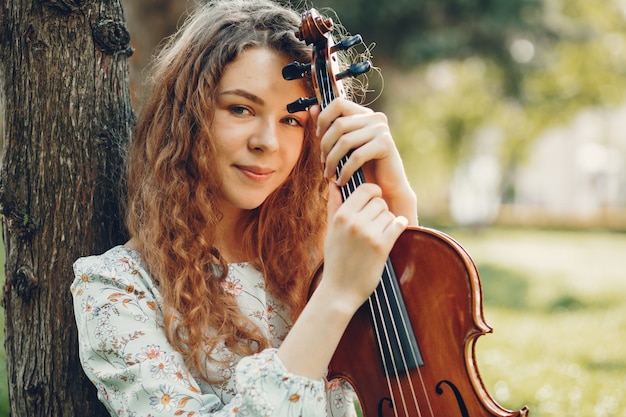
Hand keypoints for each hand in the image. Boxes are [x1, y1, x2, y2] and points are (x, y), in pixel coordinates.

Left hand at [309, 99, 417, 224]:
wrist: (386, 189)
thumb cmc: (363, 168)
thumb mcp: (343, 147)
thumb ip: (330, 127)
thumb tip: (313, 108)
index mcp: (364, 114)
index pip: (338, 103)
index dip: (323, 119)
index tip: (318, 137)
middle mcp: (374, 118)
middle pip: (338, 124)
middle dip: (325, 146)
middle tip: (323, 164)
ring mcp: (381, 129)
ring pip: (345, 141)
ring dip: (332, 161)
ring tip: (329, 174)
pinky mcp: (385, 144)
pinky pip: (356, 156)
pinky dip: (345, 171)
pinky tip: (341, 181)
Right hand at [320, 181, 407, 311]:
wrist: (339, 291)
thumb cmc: (335, 260)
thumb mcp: (330, 231)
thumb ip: (334, 205)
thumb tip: (333, 183)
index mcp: (341, 216)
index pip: (366, 189)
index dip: (373, 193)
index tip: (374, 201)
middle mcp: (354, 222)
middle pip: (380, 202)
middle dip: (380, 211)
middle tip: (376, 224)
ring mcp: (368, 234)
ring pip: (389, 214)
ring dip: (388, 223)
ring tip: (379, 235)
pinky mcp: (381, 246)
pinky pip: (398, 225)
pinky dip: (399, 227)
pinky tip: (394, 231)